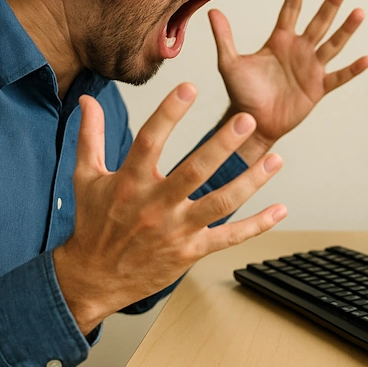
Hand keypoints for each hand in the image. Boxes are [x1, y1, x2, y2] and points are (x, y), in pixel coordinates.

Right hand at [53, 84, 286, 334]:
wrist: (94, 278)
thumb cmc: (93, 223)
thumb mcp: (86, 177)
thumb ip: (90, 136)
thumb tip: (87, 98)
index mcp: (129, 182)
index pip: (149, 141)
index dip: (169, 113)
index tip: (189, 88)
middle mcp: (155, 206)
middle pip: (194, 171)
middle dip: (222, 145)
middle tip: (246, 119)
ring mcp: (176, 230)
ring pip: (220, 204)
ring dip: (251, 182)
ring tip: (276, 159)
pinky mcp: (190, 252)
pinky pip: (229, 238)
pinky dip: (257, 225)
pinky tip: (281, 209)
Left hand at [208, 0, 367, 162]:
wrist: (252, 122)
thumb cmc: (241, 94)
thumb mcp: (230, 63)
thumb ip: (224, 37)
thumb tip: (212, 11)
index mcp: (279, 41)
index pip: (291, 9)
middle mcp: (299, 50)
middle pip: (318, 21)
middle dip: (331, 3)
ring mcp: (310, 68)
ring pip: (333, 44)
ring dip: (346, 29)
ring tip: (359, 12)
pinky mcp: (318, 88)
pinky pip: (339, 76)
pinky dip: (353, 69)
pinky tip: (366, 59)